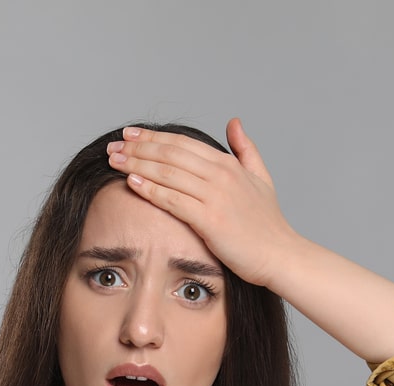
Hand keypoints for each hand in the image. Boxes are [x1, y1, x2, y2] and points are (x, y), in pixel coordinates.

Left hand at [105, 118, 303, 287]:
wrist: (280, 255)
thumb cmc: (268, 223)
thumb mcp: (261, 177)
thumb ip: (246, 149)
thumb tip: (234, 122)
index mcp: (228, 164)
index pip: (182, 142)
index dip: (152, 137)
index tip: (129, 134)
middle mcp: (220, 175)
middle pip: (170, 153)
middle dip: (137, 147)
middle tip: (113, 146)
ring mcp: (215, 196)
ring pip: (167, 173)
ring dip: (136, 164)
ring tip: (114, 161)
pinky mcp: (210, 219)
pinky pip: (173, 199)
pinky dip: (150, 189)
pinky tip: (131, 182)